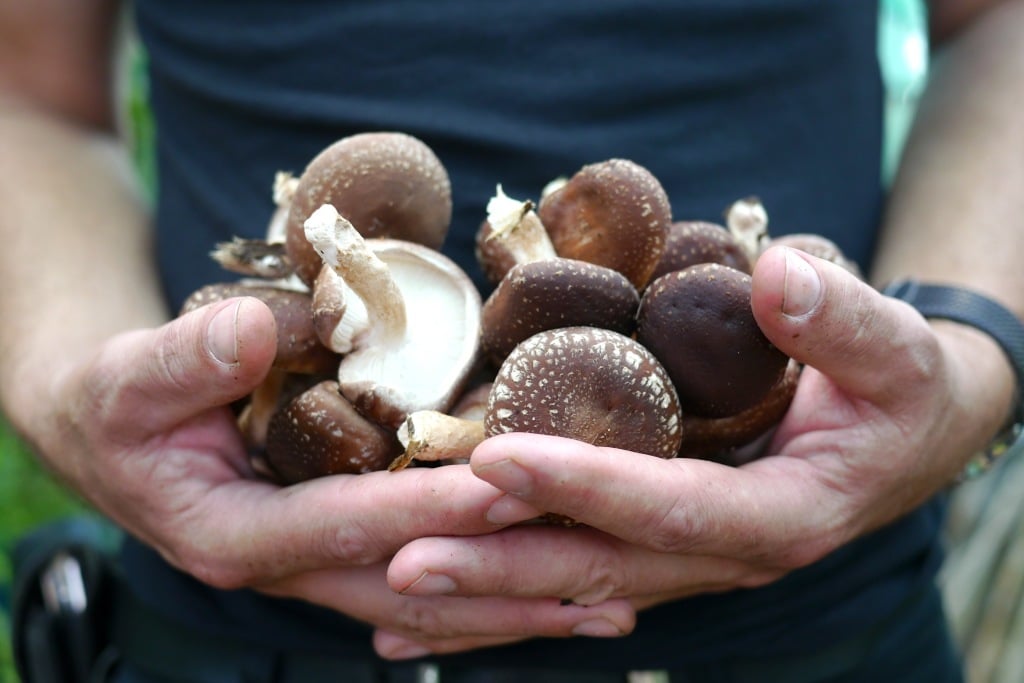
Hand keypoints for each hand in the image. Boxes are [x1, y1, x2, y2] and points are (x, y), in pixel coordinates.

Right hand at [40, 296, 634, 653]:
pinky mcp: (340, 548)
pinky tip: (550, 579)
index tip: (518, 488)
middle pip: (412, 588)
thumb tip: (257, 332)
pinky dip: (485, 580)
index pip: (351, 526)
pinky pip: (423, 574)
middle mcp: (287, 567)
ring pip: (428, 599)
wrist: (111, 433)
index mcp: (235, 534)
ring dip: (515, 602)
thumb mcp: (128, 376)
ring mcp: (318, 566)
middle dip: (506, 587)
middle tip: (607, 583)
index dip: (434, 509)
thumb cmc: (117, 402)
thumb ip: (185, 358)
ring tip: (610, 603)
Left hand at [382, 245, 1014, 650]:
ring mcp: (684, 558)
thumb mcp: (896, 347)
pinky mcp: (657, 543)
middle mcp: (722, 554)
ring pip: (575, 581)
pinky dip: (503, 589)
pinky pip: (575, 571)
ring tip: (389, 588)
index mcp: (782, 516)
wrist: (903, 430)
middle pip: (601, 567)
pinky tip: (425, 608)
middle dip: (502, 564)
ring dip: (486, 585)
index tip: (494, 461)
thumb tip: (778, 274)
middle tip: (402, 556)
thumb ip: (844, 319)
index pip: (672, 510)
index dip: (586, 488)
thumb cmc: (897, 385)